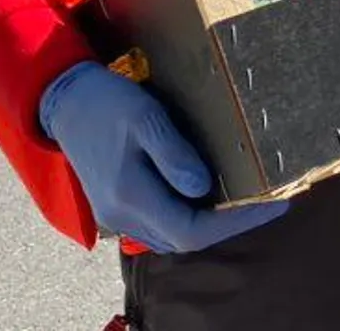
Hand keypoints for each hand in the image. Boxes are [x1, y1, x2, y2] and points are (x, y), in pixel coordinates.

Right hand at [40, 62, 289, 253]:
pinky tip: (212, 196)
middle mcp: (123, 215)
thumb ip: (173, 155)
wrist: (64, 101)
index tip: (274, 202)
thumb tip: (203, 189)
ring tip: (249, 199)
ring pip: (174, 236)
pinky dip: (190, 217)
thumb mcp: (146, 118)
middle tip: (271, 199)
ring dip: (212, 223)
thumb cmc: (108, 103)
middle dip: (231, 224)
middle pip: (186, 239)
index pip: (193, 230)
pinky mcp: (117, 207)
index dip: (238, 222)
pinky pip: (161, 224)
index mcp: (130, 195)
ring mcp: (117, 215)